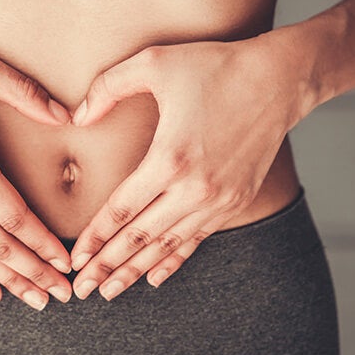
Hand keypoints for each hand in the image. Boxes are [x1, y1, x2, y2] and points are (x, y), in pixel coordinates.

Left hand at [68, 35, 313, 299]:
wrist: (279, 80)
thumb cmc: (214, 66)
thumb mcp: (153, 62)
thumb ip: (107, 87)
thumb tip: (77, 117)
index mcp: (170, 158)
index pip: (122, 209)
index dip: (96, 237)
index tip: (75, 259)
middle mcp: (195, 188)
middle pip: (141, 237)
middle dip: (107, 266)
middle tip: (80, 290)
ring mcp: (218, 199)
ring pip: (168, 245)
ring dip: (136, 271)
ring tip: (109, 292)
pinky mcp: (235, 201)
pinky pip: (197, 239)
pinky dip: (174, 260)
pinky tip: (155, 278)